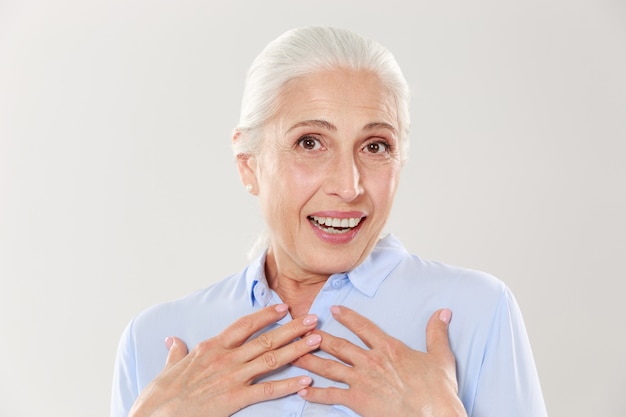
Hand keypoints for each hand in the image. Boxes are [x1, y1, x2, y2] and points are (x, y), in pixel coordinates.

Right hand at [128, 304, 321, 416]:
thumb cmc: (159, 396)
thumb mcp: (167, 368)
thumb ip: (176, 353)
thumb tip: (173, 341)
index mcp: (211, 347)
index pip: (244, 325)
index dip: (266, 315)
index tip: (284, 307)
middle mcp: (225, 358)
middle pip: (265, 339)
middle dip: (292, 328)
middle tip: (313, 319)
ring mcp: (232, 378)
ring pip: (271, 359)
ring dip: (297, 349)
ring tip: (316, 340)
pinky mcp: (235, 399)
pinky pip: (267, 390)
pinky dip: (288, 385)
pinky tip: (305, 380)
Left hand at [293, 306, 466, 416]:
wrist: (434, 415)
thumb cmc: (438, 390)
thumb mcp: (441, 357)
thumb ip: (437, 333)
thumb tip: (443, 312)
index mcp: (388, 348)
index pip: (363, 327)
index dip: (347, 317)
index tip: (332, 309)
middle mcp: (371, 361)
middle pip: (338, 345)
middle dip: (318, 337)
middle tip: (301, 329)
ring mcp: (362, 381)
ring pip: (329, 367)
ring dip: (309, 360)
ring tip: (293, 355)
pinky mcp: (358, 401)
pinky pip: (331, 396)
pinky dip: (315, 393)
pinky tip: (301, 390)